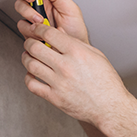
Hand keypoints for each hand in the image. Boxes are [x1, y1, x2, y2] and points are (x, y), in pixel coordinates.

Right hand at [14, 0, 89, 43]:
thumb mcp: (71, 9)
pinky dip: (28, 27)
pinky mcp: (29, 29)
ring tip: (41, 21)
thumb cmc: (76, 32)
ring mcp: (34, 16)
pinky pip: (21, 24)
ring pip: (20, 7)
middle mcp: (42, 4)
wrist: (71, 52)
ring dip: (29, 13)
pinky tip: (38, 31)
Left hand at [20, 18, 135, 127]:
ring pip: (30, 65)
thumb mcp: (96, 55)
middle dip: (29, 42)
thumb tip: (59, 33)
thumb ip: (76, 43)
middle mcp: (66, 66)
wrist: (110, 108)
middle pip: (35, 48)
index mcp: (77, 53)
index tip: (37, 29)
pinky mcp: (54, 98)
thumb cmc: (106, 82)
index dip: (39, 29)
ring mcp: (59, 83)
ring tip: (29, 57)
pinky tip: (33, 75)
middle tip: (31, 43)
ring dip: (26, 58)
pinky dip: (28, 77)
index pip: (49, 34)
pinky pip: (32, 85)